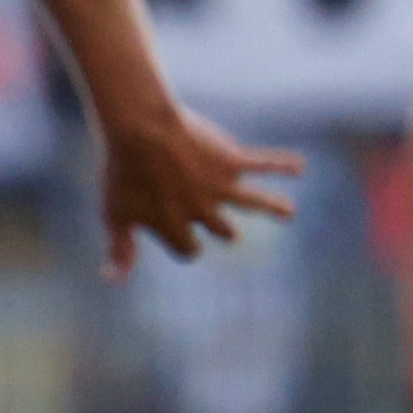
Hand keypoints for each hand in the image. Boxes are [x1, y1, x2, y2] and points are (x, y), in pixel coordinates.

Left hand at [95, 104, 302, 271]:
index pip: (188, 249)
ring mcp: (220, 187)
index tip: (183, 237)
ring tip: (290, 212)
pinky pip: (262, 163)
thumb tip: (114, 281)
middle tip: (226, 228)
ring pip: (254, 202)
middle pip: (222, 229)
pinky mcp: (231, 161)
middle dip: (224, 229)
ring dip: (274, 207)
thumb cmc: (121, 172)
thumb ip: (120, 250)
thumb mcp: (115, 214)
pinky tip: (299, 165)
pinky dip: (282, 164)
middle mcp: (202, 211)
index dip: (185, 243)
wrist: (139, 131)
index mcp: (175, 226)